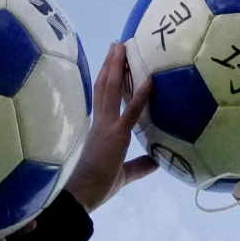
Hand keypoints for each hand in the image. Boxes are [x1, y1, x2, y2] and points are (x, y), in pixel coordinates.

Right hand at [63, 45, 156, 212]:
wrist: (81, 196)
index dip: (106, 77)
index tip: (112, 60)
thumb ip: (139, 165)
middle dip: (111, 64)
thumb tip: (157, 161)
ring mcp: (107, 126)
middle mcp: (101, 122)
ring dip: (117, 67)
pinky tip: (149, 80)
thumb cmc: (97, 186)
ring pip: (110, 90)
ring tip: (121, 47)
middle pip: (104, 86)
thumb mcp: (123, 173)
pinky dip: (140, 95)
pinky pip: (130, 111)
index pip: (102, 96)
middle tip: (117, 44)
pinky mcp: (116, 135)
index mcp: (100, 128)